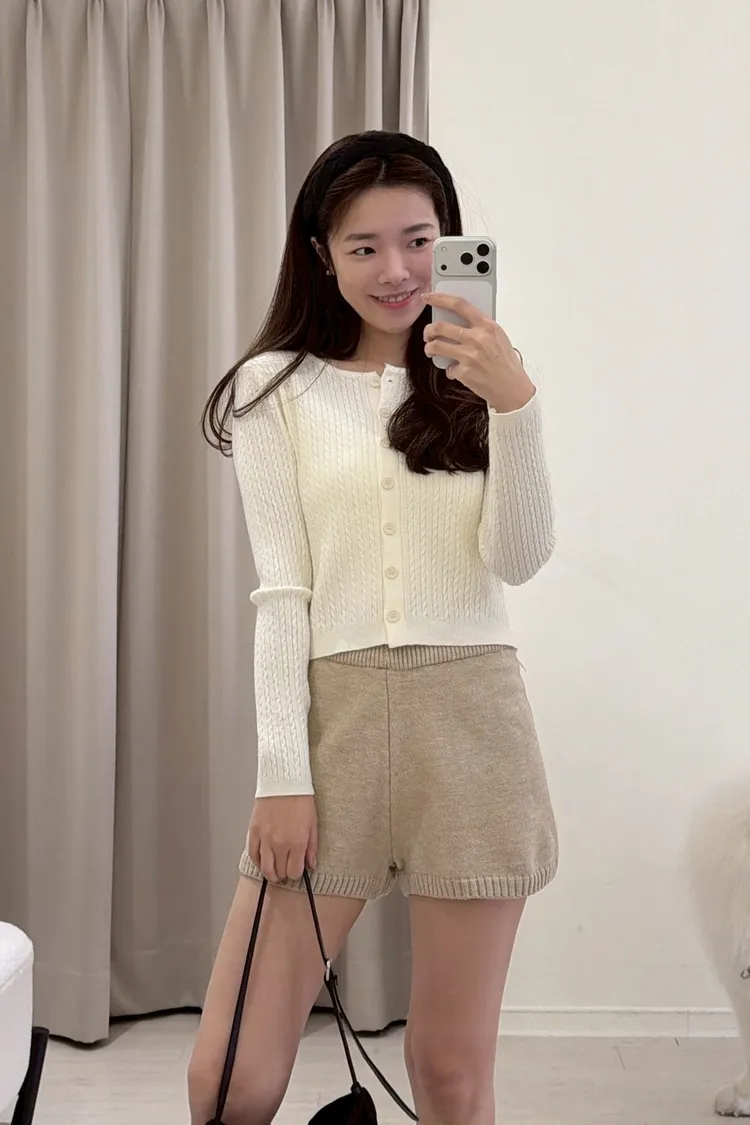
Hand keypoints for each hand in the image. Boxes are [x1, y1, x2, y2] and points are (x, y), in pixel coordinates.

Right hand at [248, 795, 317, 882]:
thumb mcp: (313, 824)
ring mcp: (265, 838)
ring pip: (264, 868)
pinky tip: (263, 861)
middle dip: (283, 874)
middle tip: (285, 869)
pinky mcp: (254, 831)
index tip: (296, 870)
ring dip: (270, 873)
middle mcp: (280, 843)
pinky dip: (258, 861)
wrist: (283, 782)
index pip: (294, 871)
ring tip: (274, 871)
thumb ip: (312, 847)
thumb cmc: (300, 799)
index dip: (295, 873)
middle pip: (279, 872)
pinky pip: (253, 854)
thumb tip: (311, 865)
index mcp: (297, 842)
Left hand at [423, 292, 535, 413]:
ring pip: (436, 346)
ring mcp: (469, 356)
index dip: (440, 298)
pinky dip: (450, 370)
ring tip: (431, 350)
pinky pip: (447, 368)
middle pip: (440, 326)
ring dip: (429, 348)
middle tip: (428, 334)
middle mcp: (477, 339)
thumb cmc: (506, 362)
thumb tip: (459, 320)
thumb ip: (480, 327)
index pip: (459, 305)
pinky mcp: (463, 372)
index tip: (428, 297)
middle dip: (428, 330)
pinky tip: (457, 371)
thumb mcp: (498, 337)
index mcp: (486, 326)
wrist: (512, 388)